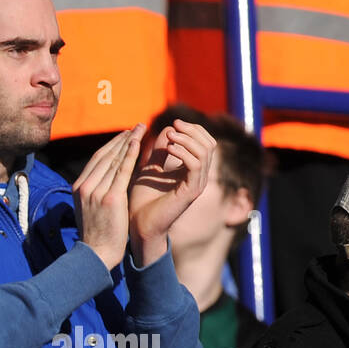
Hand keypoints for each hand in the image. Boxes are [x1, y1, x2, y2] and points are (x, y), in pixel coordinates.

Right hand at [74, 125, 144, 271]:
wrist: (97, 254)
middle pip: (105, 155)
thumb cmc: (98, 234)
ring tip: (141, 129)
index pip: (97, 159)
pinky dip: (131, 154)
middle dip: (122, 138)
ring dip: (129, 141)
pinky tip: (139, 143)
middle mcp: (85, 186)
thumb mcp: (90, 208)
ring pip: (114, 159)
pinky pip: (122, 171)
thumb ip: (96, 191)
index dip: (113, 145)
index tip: (126, 136)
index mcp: (79, 187)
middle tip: (137, 126)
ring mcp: (96, 191)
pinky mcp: (110, 198)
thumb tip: (107, 179)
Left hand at [128, 119, 217, 263]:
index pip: (205, 142)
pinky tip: (169, 149)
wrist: (138, 224)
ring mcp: (197, 185)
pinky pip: (196, 164)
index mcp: (192, 171)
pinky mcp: (191, 192)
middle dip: (192, 130)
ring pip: (205, 152)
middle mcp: (199, 178)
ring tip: (169, 137)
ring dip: (186, 139)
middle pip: (210, 144)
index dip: (193, 129)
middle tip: (173, 127)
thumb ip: (160, 150)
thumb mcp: (151, 167)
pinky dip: (183, 152)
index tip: (173, 123)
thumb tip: (167, 128)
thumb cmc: (143, 199)